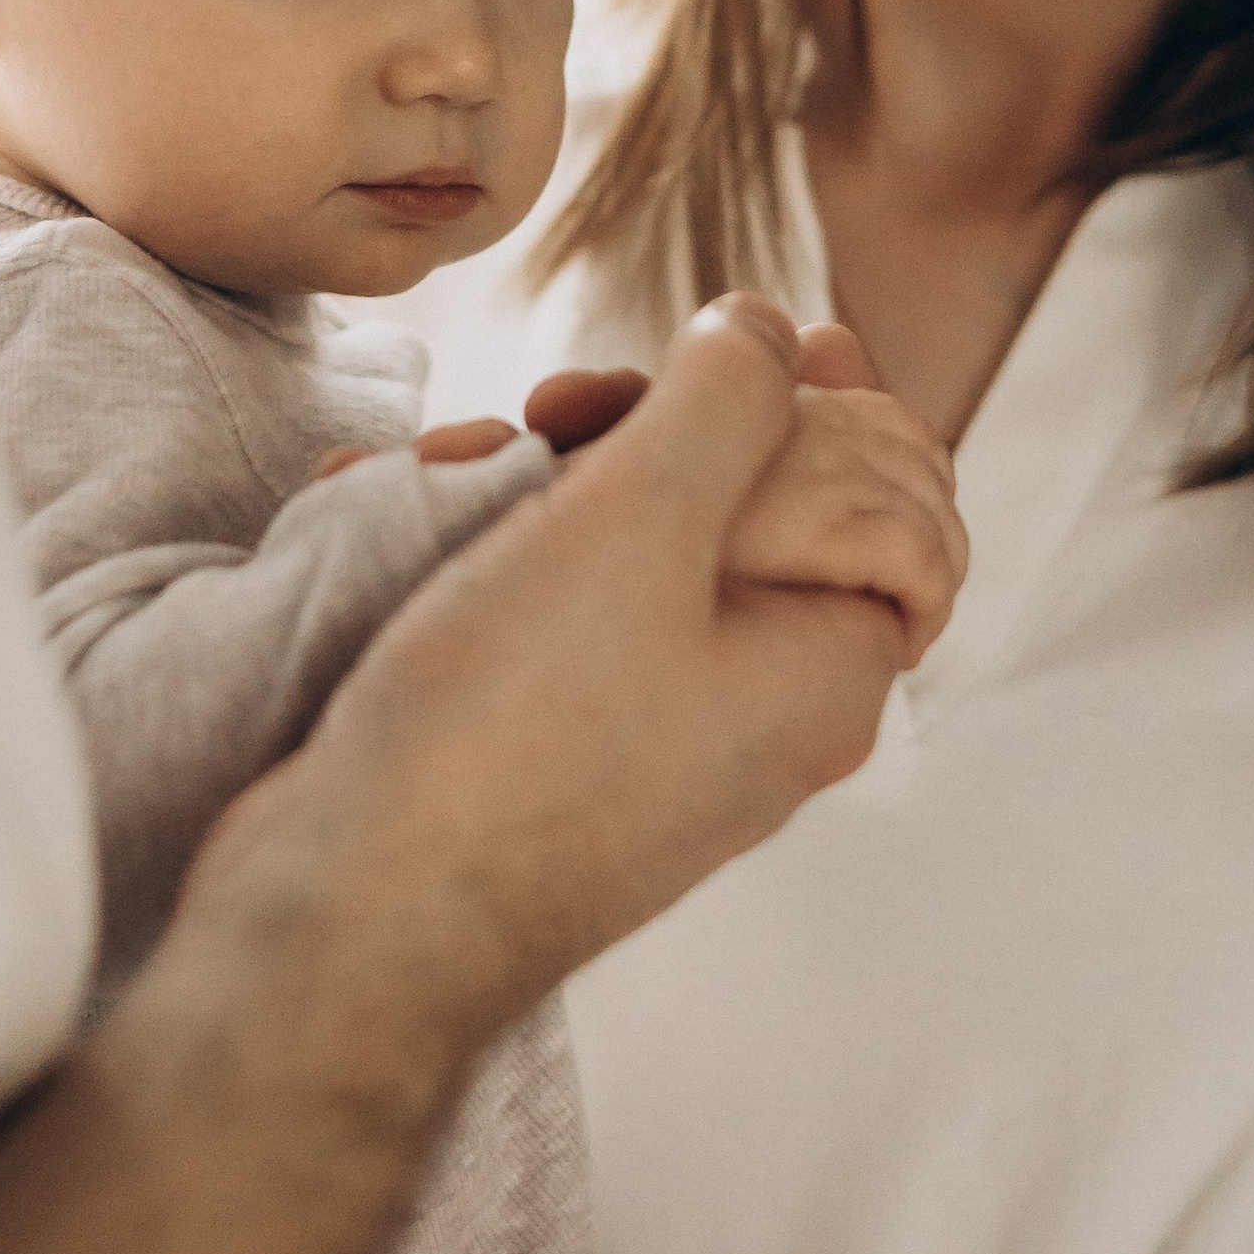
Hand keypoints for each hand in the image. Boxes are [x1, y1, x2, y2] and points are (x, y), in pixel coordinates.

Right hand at [183, 300, 912, 1049]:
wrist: (352, 922)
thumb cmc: (510, 728)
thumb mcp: (642, 514)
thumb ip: (729, 394)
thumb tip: (772, 330)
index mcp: (826, 668)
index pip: (901, 504)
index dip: (840, 404)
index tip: (755, 339)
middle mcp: (760, 715)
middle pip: (763, 512)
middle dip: (665, 423)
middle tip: (568, 398)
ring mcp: (658, 742)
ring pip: (643, 551)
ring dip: (557, 477)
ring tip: (466, 457)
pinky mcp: (559, 757)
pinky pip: (560, 614)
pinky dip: (501, 549)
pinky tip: (412, 510)